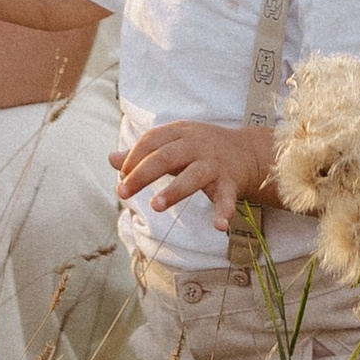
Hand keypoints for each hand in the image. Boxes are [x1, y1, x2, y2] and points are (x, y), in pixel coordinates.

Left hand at [116, 119, 277, 233]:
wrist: (248, 151)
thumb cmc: (202, 148)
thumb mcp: (174, 143)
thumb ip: (144, 153)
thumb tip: (111, 159)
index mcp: (179, 133)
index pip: (151, 141)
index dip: (133, 158)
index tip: (122, 176)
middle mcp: (196, 145)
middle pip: (166, 157)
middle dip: (142, 174)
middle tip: (122, 191)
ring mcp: (214, 164)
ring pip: (193, 176)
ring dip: (174, 191)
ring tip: (155, 205)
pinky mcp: (230, 182)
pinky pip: (226, 197)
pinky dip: (224, 211)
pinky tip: (219, 226)